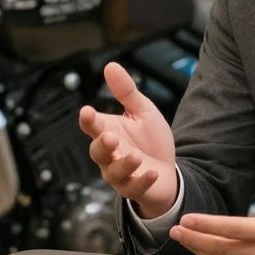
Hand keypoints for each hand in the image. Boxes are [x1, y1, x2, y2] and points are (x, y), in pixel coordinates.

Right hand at [78, 62, 177, 218]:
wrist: (167, 170)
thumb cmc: (150, 140)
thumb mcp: (142, 111)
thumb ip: (126, 92)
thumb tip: (110, 65)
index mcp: (108, 132)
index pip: (92, 126)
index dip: (88, 120)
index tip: (87, 112)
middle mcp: (109, 155)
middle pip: (97, 152)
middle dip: (102, 145)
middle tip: (110, 136)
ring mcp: (120, 174)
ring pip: (113, 172)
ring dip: (123, 164)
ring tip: (136, 155)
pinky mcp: (134, 189)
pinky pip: (134, 188)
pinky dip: (142, 181)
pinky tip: (152, 172)